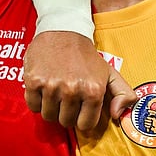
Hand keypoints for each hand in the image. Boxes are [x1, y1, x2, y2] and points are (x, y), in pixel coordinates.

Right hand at [23, 31, 138, 130]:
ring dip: (51, 108)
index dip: (82, 119)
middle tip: (67, 99)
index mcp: (93, 90)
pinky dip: (36, 102)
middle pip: (65, 121)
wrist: (63, 30)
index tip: (80, 110)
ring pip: (48, 116)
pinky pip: (33, 106)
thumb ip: (123, 94)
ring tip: (56, 93)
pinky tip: (43, 90)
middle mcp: (72, 90)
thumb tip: (116, 114)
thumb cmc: (86, 55)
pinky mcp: (33, 82)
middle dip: (66, 113)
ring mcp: (51, 86)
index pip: (85, 124)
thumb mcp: (110, 72)